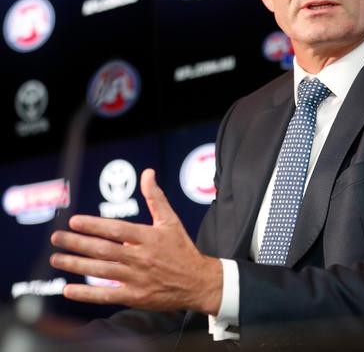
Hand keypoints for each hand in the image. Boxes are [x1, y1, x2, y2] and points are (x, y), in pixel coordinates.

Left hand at [50, 168, 222, 314]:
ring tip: (57, 258)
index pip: (116, 230)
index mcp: (149, 238)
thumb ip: (156, 198)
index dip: (93, 225)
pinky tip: (69, 289)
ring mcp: (138, 278)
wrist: (199, 282)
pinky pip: (107, 295)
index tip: (74, 221)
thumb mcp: (171, 221)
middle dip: (77, 243)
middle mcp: (142, 257)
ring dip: (76, 264)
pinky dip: (87, 293)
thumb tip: (147, 173)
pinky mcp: (136, 296)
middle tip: (57, 238)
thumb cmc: (182, 249)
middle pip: (104, 250)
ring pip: (101, 271)